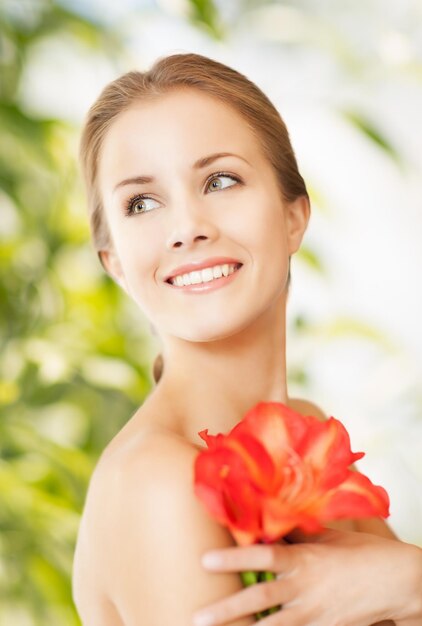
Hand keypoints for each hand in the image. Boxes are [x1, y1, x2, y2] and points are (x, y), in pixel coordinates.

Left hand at [193, 528, 421, 625]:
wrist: (397, 582)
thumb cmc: (361, 553)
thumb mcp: (328, 538)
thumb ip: (297, 533)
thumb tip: (269, 519)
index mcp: (305, 558)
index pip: (264, 555)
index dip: (234, 558)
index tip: (205, 560)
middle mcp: (305, 588)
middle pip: (260, 598)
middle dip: (227, 610)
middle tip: (197, 616)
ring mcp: (314, 614)